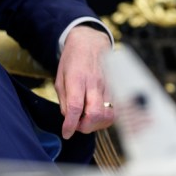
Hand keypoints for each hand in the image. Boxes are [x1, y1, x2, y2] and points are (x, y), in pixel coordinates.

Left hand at [55, 24, 113, 138]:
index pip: (76, 107)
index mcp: (77, 79)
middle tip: (77, 126)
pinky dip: (105, 118)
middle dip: (85, 127)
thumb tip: (70, 119)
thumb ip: (64, 100)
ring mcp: (107, 86)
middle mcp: (94, 83)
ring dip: (96, 124)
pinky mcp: (115, 89)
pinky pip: (114, 110)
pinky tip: (96, 115)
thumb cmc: (72, 61)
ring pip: (107, 115)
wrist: (91, 43)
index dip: (71, 124)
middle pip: (95, 114)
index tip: (67, 133)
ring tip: (87, 121)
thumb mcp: (60, 78)